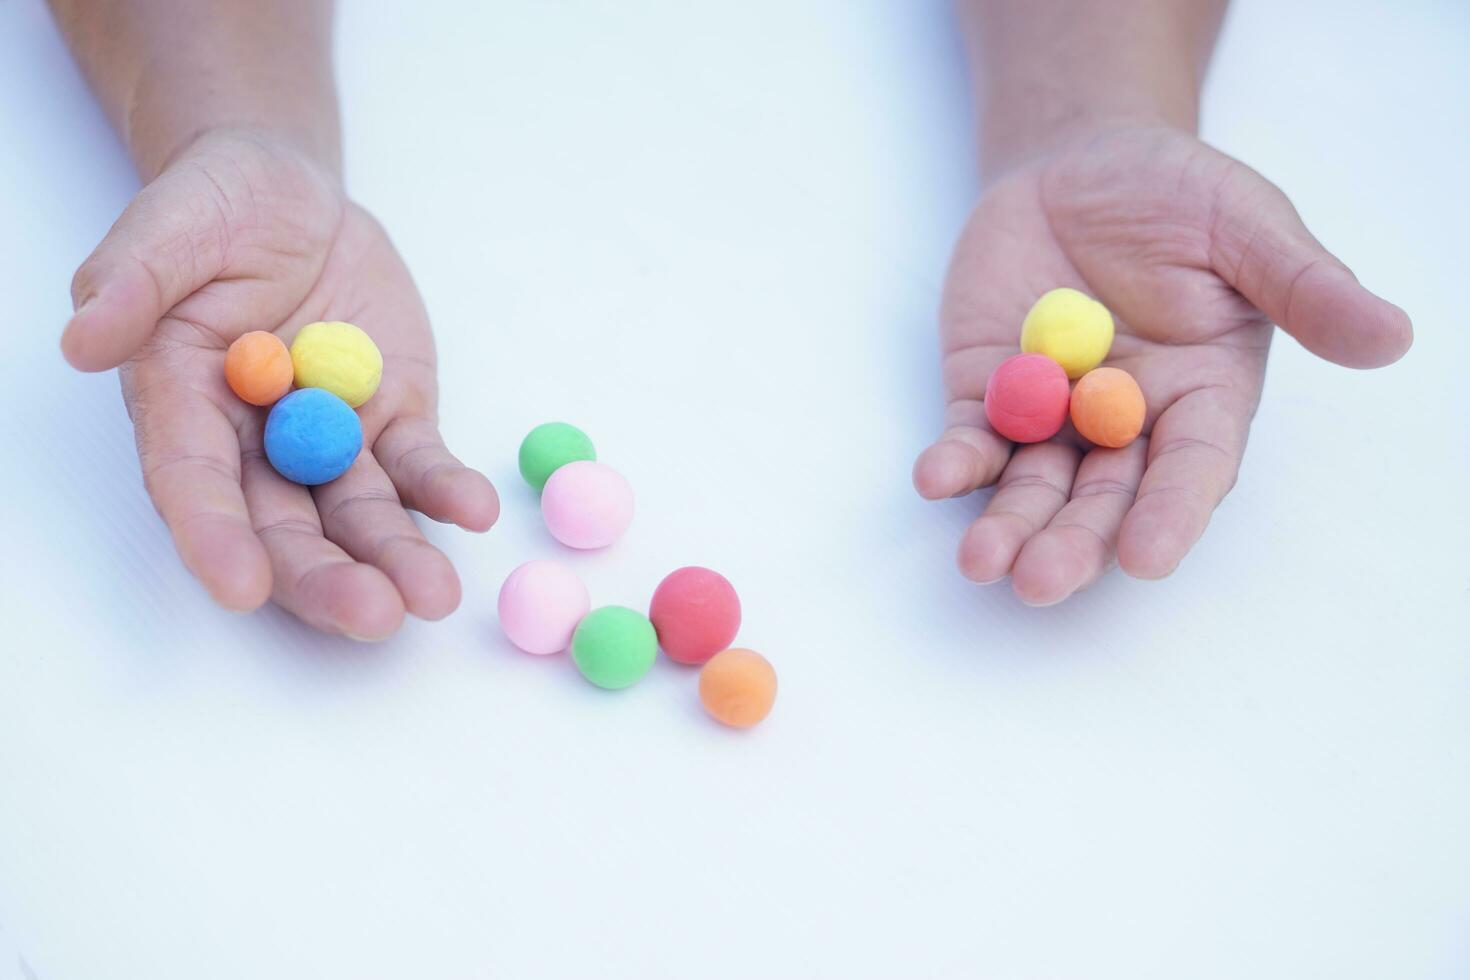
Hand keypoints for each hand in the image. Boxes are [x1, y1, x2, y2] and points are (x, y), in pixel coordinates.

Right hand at [62, 129, 498, 637]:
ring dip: (396, 556)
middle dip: (324, 576)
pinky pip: (420, 464)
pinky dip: (446, 489)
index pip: (191, 483)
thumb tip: (83, 337)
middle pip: (283, 525)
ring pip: (359, 513)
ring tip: (433, 595)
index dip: (213, 538)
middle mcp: (253, 441)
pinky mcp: (390, 418)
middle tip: (371, 617)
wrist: (290, 196)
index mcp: (181, 404)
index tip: (241, 589)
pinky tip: (475, 510)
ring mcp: (329, 437)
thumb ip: (130, 281)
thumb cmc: (214, 207)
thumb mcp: (167, 224)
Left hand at [913, 126, 1409, 604]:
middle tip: (1041, 582)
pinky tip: (934, 478)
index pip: (1192, 468)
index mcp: (1201, 397)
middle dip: (1073, 542)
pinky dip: (953, 462)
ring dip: (1007, 525)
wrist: (1078, 163)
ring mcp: (1051, 414)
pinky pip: (970, 438)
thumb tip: (1391, 337)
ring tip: (982, 561)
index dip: (1172, 513)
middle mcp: (1126, 423)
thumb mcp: (1246, 224)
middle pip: (1102, 499)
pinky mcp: (988, 393)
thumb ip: (1303, 286)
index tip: (1150, 555)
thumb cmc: (1176, 194)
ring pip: (1031, 486)